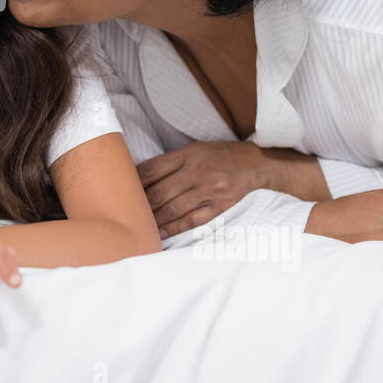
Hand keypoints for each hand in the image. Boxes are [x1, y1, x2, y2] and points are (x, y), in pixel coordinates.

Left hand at [138, 141, 301, 237]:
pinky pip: (191, 220)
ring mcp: (210, 191)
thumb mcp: (196, 149)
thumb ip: (172, 162)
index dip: (135, 181)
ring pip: (173, 208)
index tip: (122, 189)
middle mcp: (198, 172)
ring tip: (138, 225)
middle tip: (125, 212)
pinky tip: (160, 233)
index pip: (153, 169)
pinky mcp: (220, 207)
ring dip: (153, 218)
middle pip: (160, 191)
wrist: (260, 164)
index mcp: (189, 154)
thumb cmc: (222, 155)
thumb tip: (141, 177)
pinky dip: (173, 228)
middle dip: (140, 203)